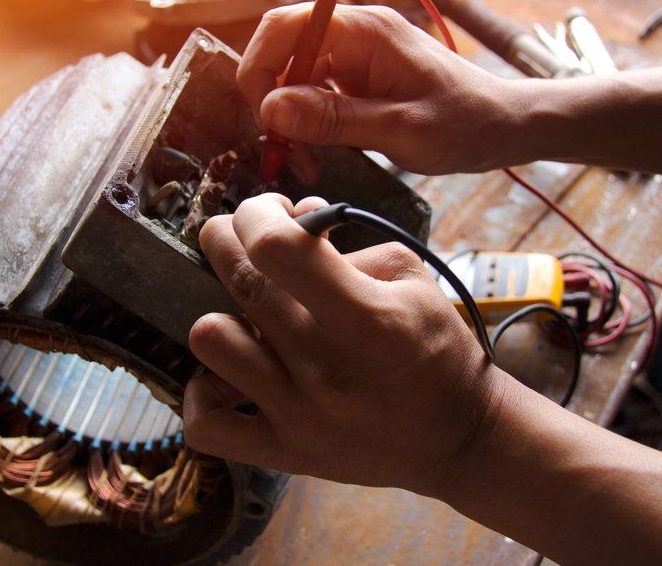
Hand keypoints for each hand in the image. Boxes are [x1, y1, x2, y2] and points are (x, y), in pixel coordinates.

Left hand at [182, 193, 503, 496]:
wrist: (459, 437)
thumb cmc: (435, 349)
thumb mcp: (413, 280)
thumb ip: (351, 242)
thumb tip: (292, 215)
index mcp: (368, 318)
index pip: (277, 247)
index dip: (257, 212)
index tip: (266, 210)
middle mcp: (328, 368)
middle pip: (241, 281)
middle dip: (226, 238)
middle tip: (237, 234)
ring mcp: (300, 415)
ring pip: (212, 339)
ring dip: (221, 313)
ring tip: (246, 314)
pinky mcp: (283, 452)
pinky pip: (205, 424)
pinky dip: (203, 394)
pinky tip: (230, 373)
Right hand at [237, 4, 530, 174]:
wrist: (504, 128)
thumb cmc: (465, 124)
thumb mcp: (400, 129)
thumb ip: (334, 118)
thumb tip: (272, 108)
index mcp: (364, 31)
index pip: (285, 28)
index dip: (260, 69)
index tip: (266, 120)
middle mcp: (354, 35)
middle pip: (282, 52)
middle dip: (272, 101)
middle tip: (283, 150)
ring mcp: (355, 57)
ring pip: (294, 78)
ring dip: (289, 120)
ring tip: (307, 162)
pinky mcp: (358, 80)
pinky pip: (314, 95)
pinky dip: (307, 126)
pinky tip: (319, 155)